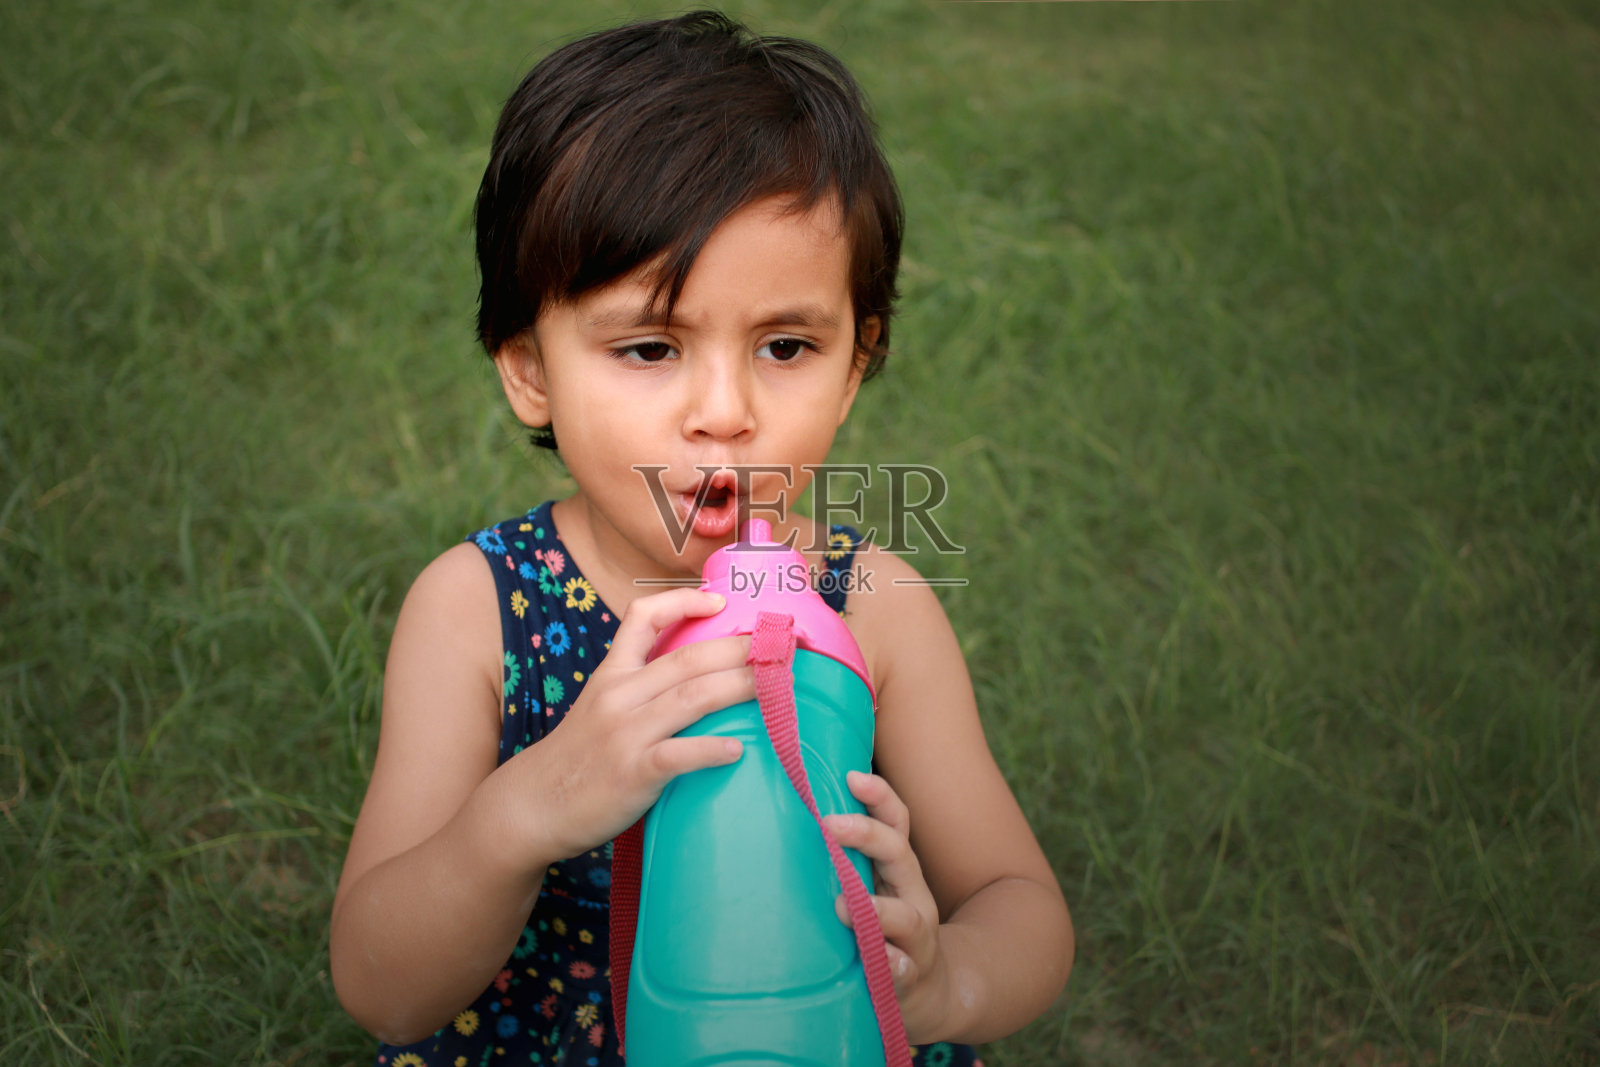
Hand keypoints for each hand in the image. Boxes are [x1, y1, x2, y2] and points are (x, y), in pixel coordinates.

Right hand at [505, 588, 752, 863]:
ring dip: (740, 687)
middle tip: (780, 646)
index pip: (643, 618)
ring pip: (693, 697)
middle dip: (740, 648)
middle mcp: (619, 695)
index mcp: (612, 674)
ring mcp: (626, 733)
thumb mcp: (599, 707)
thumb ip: (639, 689)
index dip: (684, 601)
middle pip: (688, 659)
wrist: (532, 806)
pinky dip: (712, 750)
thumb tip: (700, 678)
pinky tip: (738, 751)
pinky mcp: (632, 772)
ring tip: (776, 684)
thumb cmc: (578, 757)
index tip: (721, 601)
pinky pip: (680, 755)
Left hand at [823, 770, 950, 1042]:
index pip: (895, 824)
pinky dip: (895, 965)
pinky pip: (905, 970)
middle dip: (867, 835)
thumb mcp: (872, 889)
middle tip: (828, 823)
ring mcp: (916, 939)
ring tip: (845, 906)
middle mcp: (913, 895)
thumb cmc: (885, 929)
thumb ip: (845, 861)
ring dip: (877, 910)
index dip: (879, 797)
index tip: (851, 775)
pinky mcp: (910, 978)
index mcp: (898, 869)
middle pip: (899, 855)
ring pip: (905, 917)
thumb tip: (795, 816)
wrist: (930, 993)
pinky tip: (883, 959)